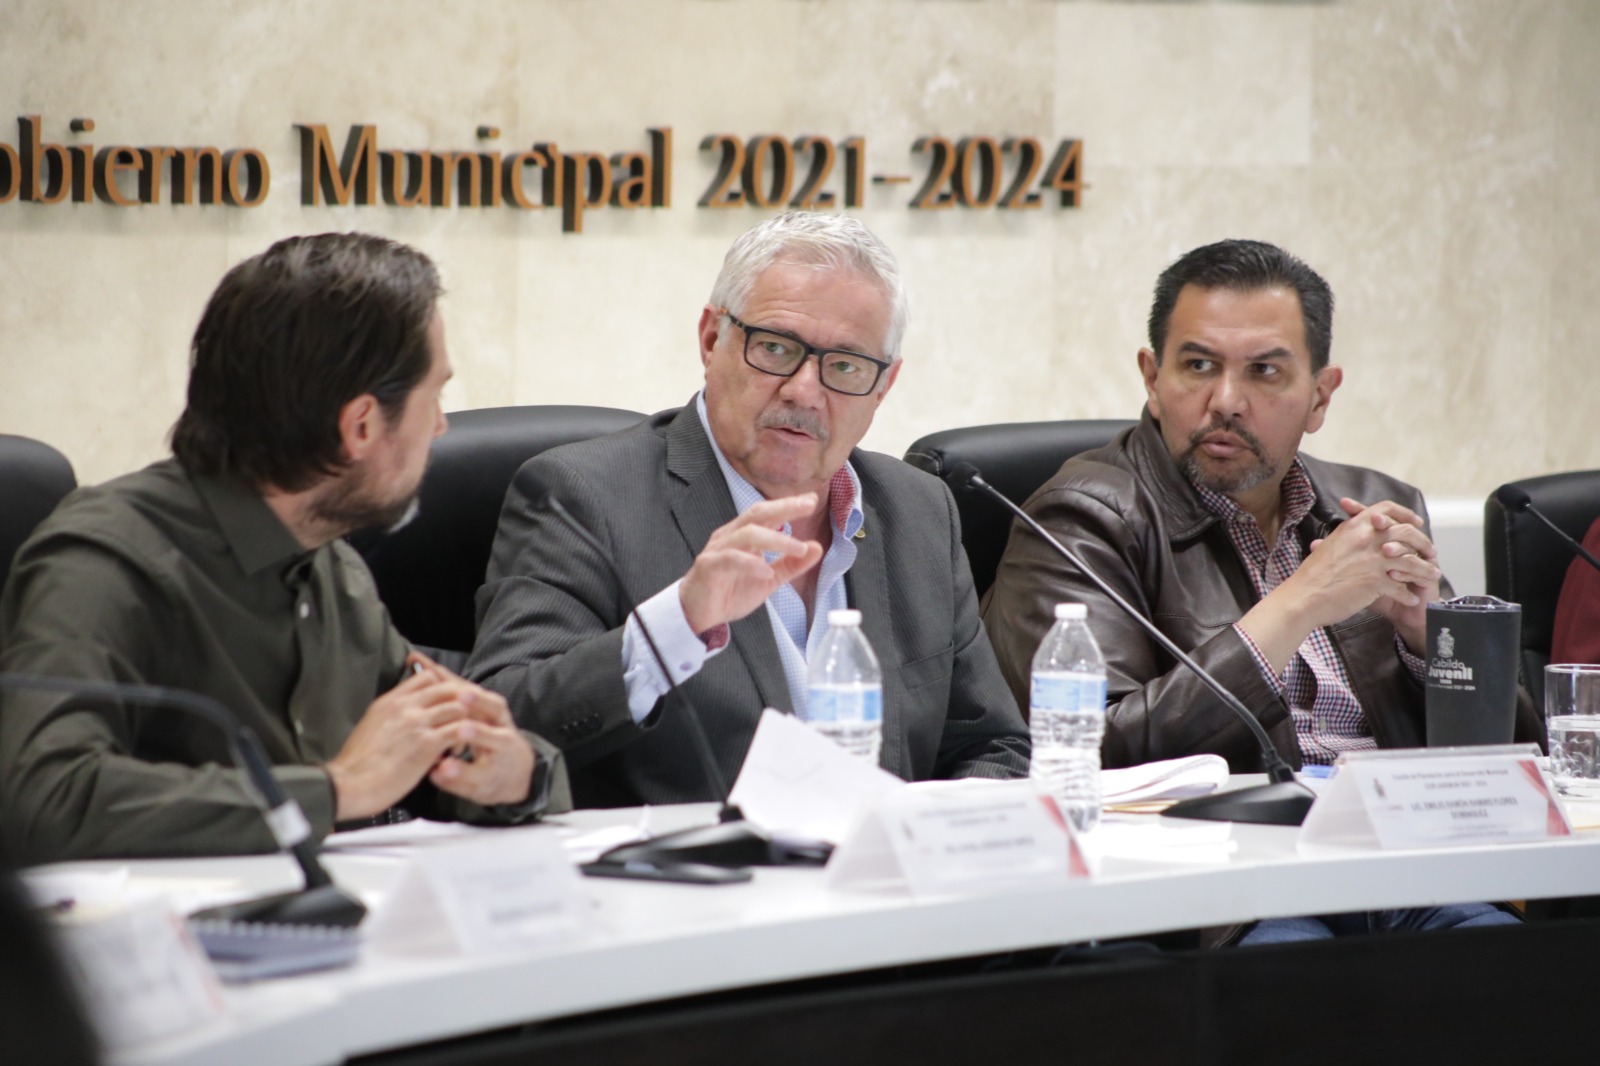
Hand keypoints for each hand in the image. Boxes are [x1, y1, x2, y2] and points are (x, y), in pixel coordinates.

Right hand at [325, 654, 531, 819]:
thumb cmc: (355, 765)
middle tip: (464, 720)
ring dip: (465, 721)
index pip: (425, 678)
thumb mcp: (369, 727)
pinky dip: (464, 739)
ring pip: (458, 707)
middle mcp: (404, 706)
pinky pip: (459, 730)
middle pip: (448, 688)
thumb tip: (401, 719)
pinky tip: (458, 751)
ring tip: (461, 739)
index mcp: (389, 701)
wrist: (347, 785)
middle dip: (461, 703)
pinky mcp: (427, 743)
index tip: (447, 705)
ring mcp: (417, 722)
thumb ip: (389, 717)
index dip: (443, 689)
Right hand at [678, 494, 824, 633]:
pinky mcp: (708, 566)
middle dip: (784, 507)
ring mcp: (718, 549)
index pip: (767, 513)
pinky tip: (766, 571)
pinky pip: (730, 558)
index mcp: (743, 535)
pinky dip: (751, 563)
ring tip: (798, 548)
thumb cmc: (729, 592)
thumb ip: (791, 564)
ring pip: (747, 534)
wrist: (698, 615)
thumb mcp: (769, 579)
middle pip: (757, 514)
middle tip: (808, 505)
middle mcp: (730, 536)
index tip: (811, 499)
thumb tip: (817, 548)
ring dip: (776, 539)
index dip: (788, 505)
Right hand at [1287, 497, 1439, 638]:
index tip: (1416, 523)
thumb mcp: (1328, 546)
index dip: (1405, 514)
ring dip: (1424, 570)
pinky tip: (1410, 599)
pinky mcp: (1375, 581)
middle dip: (1423, 543)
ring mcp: (1372, 560)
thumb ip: (1348, 536)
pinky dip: (1407, 594)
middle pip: (1406, 533)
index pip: (1386, 509)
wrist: (1303, 597)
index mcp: (1354, 527)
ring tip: (1432, 576)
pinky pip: (1401, 586)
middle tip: (1431, 552)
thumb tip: (1358, 530)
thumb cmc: (1312, 575)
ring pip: (1410, 561)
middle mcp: (1365, 539)